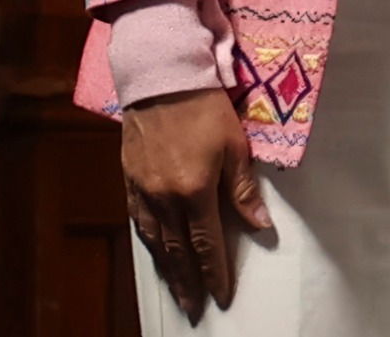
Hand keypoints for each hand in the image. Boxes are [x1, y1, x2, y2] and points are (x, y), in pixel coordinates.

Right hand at [122, 87, 270, 320]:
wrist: (161, 78)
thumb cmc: (205, 107)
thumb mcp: (235, 146)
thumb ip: (244, 190)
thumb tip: (260, 227)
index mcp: (194, 191)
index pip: (206, 244)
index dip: (215, 273)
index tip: (221, 296)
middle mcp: (165, 198)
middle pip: (177, 251)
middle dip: (188, 283)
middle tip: (194, 309)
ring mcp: (143, 191)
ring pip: (155, 242)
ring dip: (168, 270)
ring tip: (177, 292)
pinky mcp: (130, 180)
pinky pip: (139, 222)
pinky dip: (148, 244)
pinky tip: (155, 253)